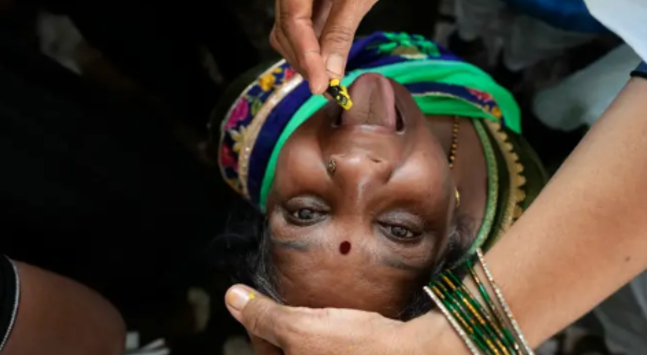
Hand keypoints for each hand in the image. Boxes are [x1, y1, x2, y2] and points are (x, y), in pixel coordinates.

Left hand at [224, 285, 465, 354]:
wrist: (414, 353)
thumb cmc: (357, 347)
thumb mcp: (300, 328)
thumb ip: (264, 316)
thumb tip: (232, 298)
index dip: (261, 332)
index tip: (266, 310)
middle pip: (288, 354)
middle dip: (286, 336)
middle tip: (294, 310)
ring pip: (311, 352)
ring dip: (310, 336)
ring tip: (316, 314)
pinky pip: (331, 353)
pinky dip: (329, 340)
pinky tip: (339, 323)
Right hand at [270, 0, 421, 92]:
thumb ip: (340, 33)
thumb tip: (329, 73)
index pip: (293, 19)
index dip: (306, 56)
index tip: (319, 85)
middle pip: (287, 28)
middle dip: (305, 59)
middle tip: (326, 88)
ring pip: (291, 31)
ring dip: (308, 56)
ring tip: (329, 80)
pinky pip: (303, 25)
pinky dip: (315, 45)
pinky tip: (328, 63)